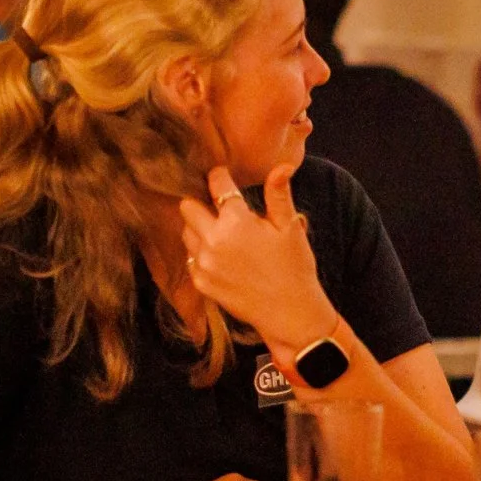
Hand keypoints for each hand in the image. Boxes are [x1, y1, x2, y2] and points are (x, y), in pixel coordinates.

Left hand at [179, 164, 336, 358]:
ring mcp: (204, 263)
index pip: (217, 185)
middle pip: (188, 207)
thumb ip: (279, 194)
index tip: (223, 176)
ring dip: (199, 229)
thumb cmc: (294, 268)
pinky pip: (191, 258)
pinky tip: (221, 257)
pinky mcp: (201, 283)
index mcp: (236, 222)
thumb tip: (282, 166)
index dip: (220, 177)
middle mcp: (213, 240)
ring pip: (187, 233)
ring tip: (223, 235)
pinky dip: (201, 253)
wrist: (289, 313)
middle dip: (201, 203)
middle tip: (219, 209)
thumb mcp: (289, 227)